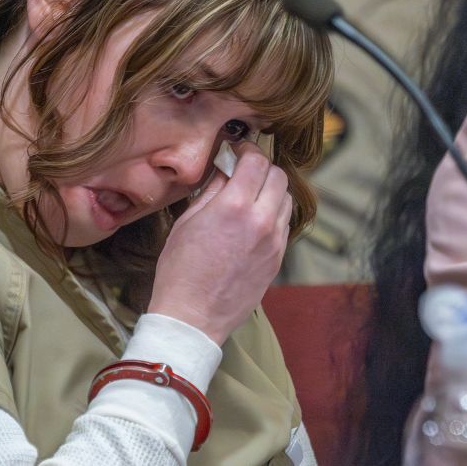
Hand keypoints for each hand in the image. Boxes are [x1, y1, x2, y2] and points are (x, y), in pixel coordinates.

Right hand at [147, 142, 292, 344]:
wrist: (192, 316)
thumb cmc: (180, 270)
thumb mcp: (187, 222)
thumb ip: (212, 190)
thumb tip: (226, 169)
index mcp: (234, 207)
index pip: (256, 161)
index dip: (247, 150)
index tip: (238, 151)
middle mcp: (261, 221)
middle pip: (278, 176)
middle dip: (262, 168)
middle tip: (244, 171)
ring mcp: (273, 242)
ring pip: (286, 199)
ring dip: (270, 191)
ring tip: (249, 197)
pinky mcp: (277, 259)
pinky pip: (283, 224)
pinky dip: (272, 214)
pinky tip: (253, 221)